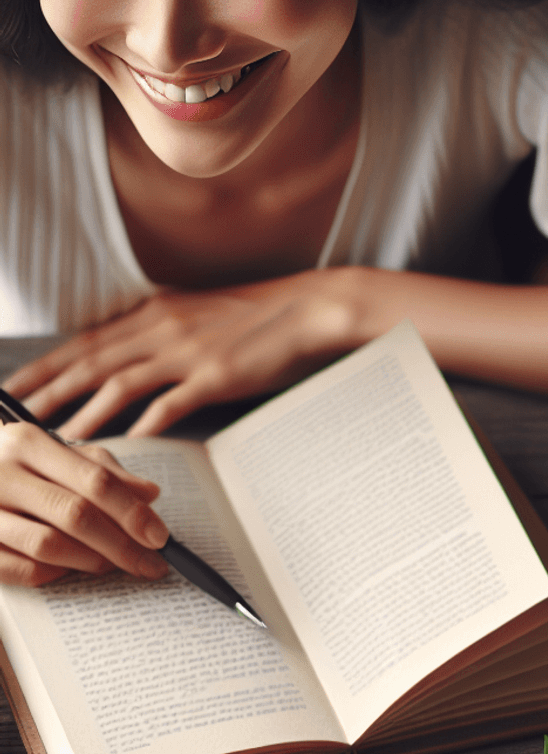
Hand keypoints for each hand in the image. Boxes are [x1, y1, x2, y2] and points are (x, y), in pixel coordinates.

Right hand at [0, 423, 170, 586]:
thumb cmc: (16, 466)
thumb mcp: (57, 455)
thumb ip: (102, 471)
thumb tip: (150, 494)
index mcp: (27, 443)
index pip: (95, 481)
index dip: (133, 513)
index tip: (160, 537)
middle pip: (76, 515)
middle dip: (122, 545)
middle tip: (151, 564)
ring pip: (49, 545)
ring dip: (92, 561)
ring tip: (114, 565)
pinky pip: (22, 569)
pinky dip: (54, 574)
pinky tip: (70, 569)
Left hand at [2, 270, 361, 438]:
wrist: (311, 308)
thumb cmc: (265, 315)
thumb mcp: (204, 316)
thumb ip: (169, 333)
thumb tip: (142, 356)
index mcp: (157, 313)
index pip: (86, 341)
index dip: (46, 365)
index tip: (14, 385)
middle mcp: (162, 329)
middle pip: (89, 362)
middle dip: (45, 389)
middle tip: (10, 413)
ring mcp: (187, 352)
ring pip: (119, 384)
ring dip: (83, 412)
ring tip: (54, 437)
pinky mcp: (216, 375)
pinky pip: (170, 404)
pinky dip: (144, 425)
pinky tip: (125, 445)